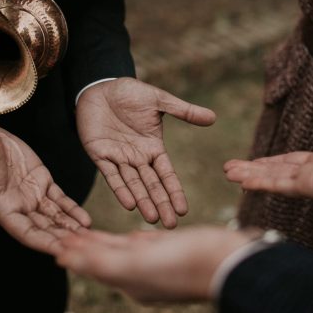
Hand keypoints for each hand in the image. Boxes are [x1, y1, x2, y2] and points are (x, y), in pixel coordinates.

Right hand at [0, 125, 90, 253]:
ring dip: (71, 228)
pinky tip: (86, 219)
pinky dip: (72, 209)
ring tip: (90, 237)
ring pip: (55, 216)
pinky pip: (59, 199)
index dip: (44, 241)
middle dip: (64, 239)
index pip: (27, 232)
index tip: (62, 252)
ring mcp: (31, 194)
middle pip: (45, 228)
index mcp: (3, 209)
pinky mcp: (41, 180)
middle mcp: (19, 207)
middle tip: (85, 248)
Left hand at [56, 226, 257, 302]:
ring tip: (87, 233)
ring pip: (124, 251)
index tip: (54, 240)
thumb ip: (99, 261)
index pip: (92, 264)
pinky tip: (131, 237)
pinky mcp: (174, 252)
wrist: (228, 261)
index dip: (74, 252)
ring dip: (103, 241)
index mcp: (129, 281)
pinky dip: (133, 241)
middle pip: (104, 257)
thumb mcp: (135, 264)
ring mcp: (159, 265)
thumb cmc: (182, 264)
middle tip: (63, 233)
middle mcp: (141, 276)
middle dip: (84, 246)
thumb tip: (64, 259)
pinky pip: (148, 247)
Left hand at [76, 78, 216, 227]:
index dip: (174, 191)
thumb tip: (213, 117)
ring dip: (143, 201)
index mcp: (153, 147)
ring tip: (152, 219)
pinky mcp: (99, 154)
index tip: (183, 210)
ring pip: (133, 184)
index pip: (166, 174)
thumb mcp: (159, 101)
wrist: (100, 87)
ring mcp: (118, 158)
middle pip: (151, 185)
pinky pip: (111, 175)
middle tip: (170, 225)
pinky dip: (120, 189)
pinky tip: (129, 204)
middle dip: (161, 204)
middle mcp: (137, 157)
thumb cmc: (130, 93)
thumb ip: (183, 111)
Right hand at [224, 113, 312, 206]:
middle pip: (278, 172)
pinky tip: (242, 181)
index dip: (271, 161)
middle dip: (254, 171)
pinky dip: (260, 183)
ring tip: (227, 174)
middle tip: (230, 170)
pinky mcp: (312, 188)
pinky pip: (280, 185)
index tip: (253, 162)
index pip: (293, 161)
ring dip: (250, 177)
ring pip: (274, 179)